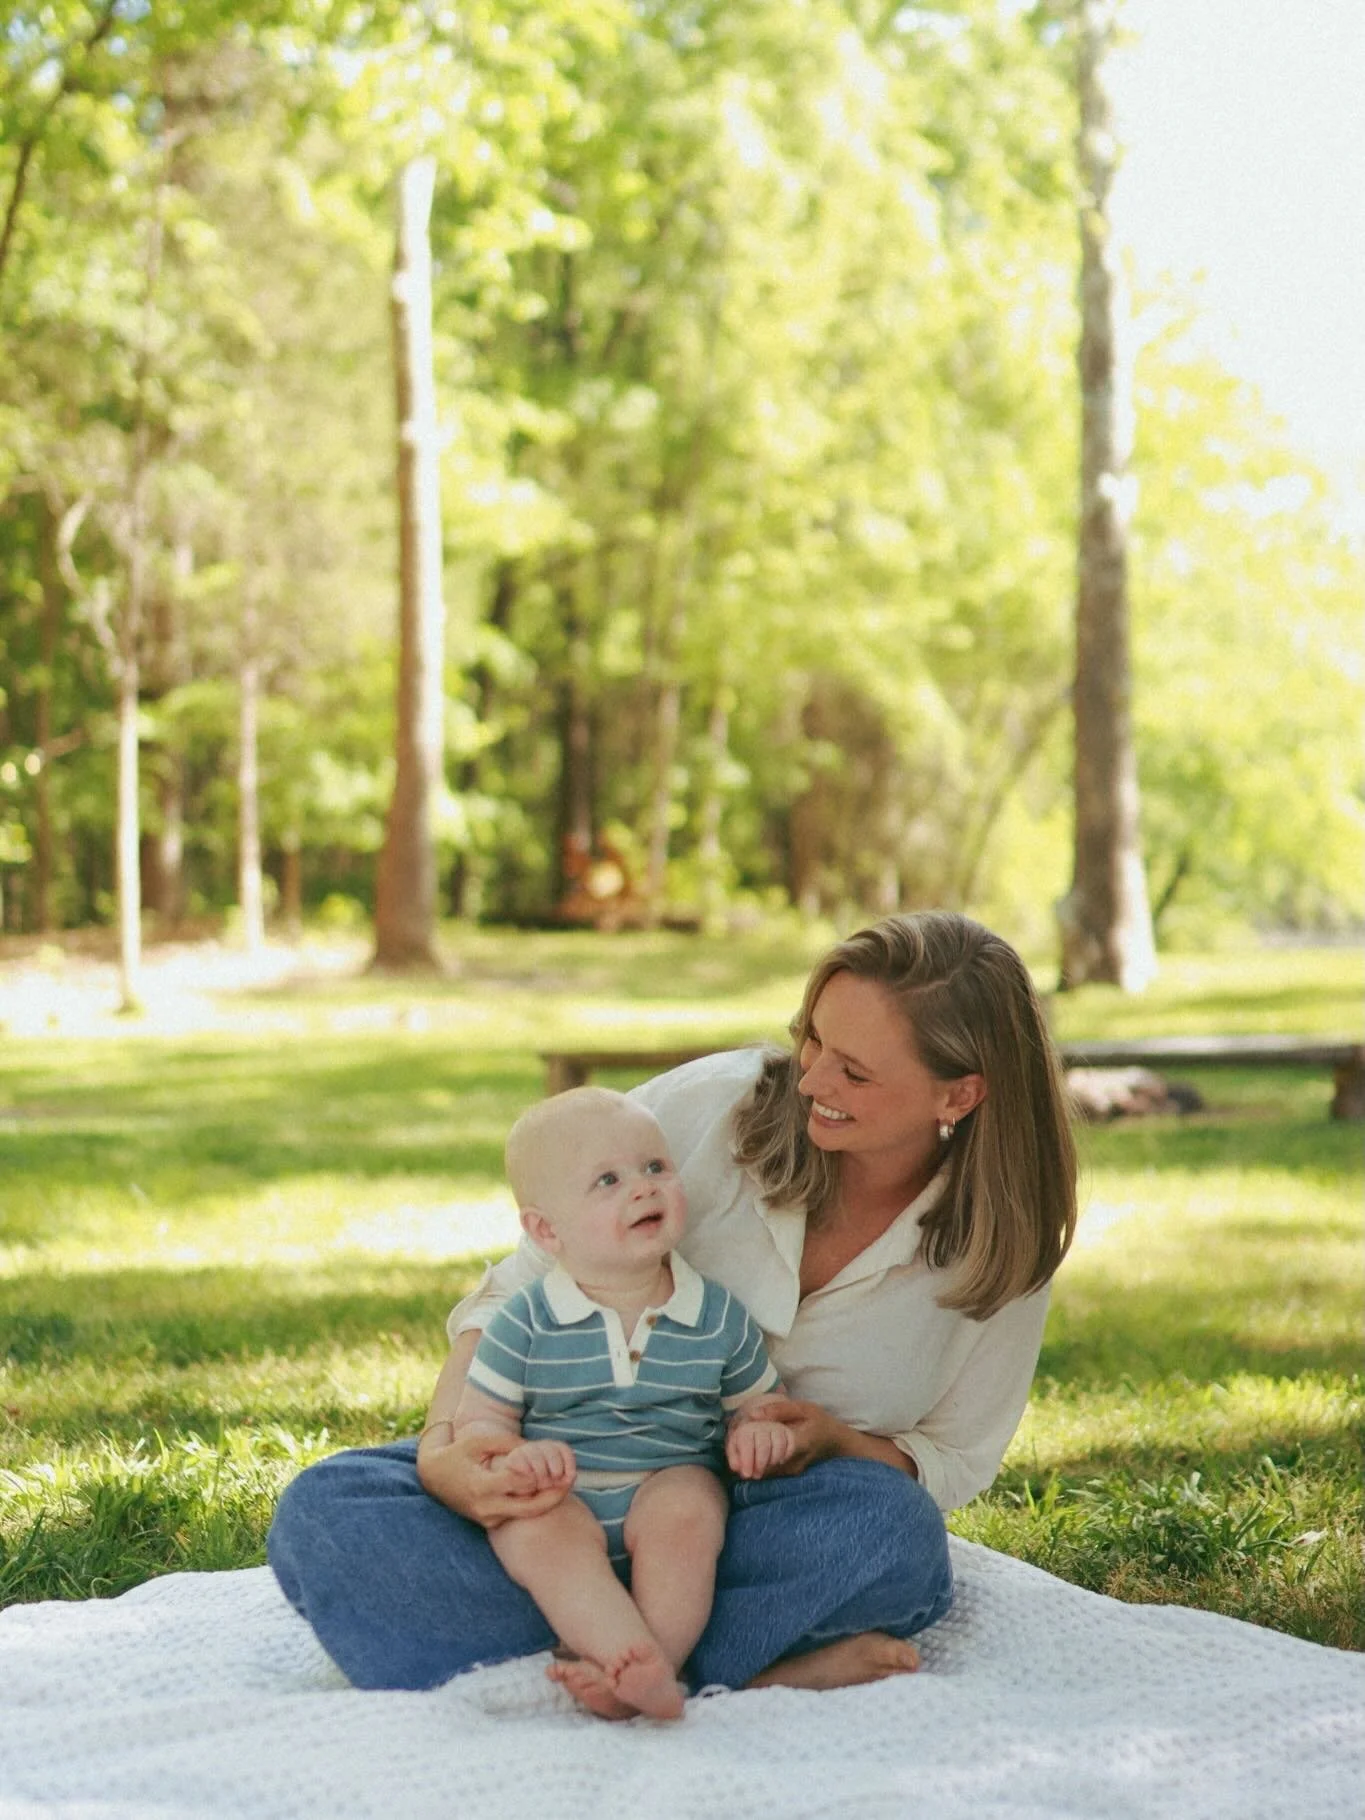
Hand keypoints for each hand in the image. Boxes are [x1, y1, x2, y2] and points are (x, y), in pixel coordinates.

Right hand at [417, 1422, 574, 1528]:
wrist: (434, 1477)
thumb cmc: (458, 1454)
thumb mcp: (480, 1442)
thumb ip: (508, 1443)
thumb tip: (535, 1447)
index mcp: (483, 1486)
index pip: (522, 1483)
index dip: (542, 1474)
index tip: (558, 1464)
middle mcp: (487, 1508)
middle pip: (531, 1507)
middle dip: (554, 1494)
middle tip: (571, 1479)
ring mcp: (488, 1519)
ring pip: (526, 1514)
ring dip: (545, 1500)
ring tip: (563, 1483)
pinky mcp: (490, 1523)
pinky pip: (517, 1515)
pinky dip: (532, 1504)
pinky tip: (545, 1490)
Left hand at [728, 1396, 846, 1477]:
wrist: (836, 1442)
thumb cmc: (819, 1421)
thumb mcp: (803, 1408)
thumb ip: (779, 1410)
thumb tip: (753, 1415)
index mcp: (799, 1442)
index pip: (771, 1452)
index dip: (751, 1452)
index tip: (738, 1447)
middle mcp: (795, 1462)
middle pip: (763, 1466)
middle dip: (746, 1460)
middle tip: (730, 1453)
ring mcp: (793, 1471)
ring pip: (765, 1472)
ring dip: (750, 1465)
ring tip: (735, 1456)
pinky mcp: (791, 1475)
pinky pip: (770, 1473)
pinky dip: (757, 1466)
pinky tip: (748, 1458)